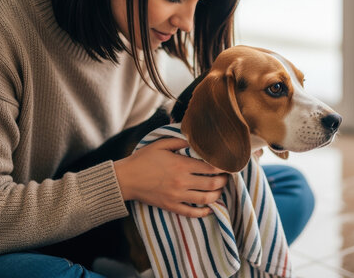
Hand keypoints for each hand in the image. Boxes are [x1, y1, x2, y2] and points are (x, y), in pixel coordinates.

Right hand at [114, 138, 228, 217]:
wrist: (126, 179)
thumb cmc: (143, 159)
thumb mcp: (161, 144)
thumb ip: (181, 141)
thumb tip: (197, 140)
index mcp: (181, 165)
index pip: (211, 168)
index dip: (223, 167)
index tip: (228, 164)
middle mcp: (182, 182)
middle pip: (212, 184)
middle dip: (223, 181)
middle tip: (226, 177)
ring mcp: (177, 196)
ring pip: (205, 199)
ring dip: (217, 195)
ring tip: (220, 190)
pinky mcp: (171, 206)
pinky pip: (191, 212)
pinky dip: (203, 212)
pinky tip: (209, 208)